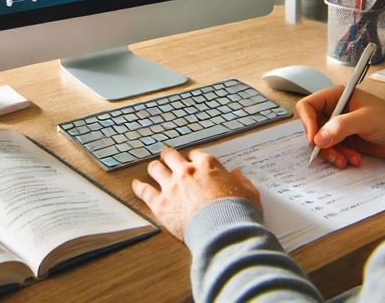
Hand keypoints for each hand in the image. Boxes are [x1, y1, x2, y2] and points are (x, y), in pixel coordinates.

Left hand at [132, 148, 261, 240]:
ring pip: (155, 168)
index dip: (191, 158)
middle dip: (169, 157)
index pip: (195, 154)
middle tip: (168, 160)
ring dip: (154, 168)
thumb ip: (241, 181)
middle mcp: (186, 171)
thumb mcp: (249, 192)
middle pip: (171, 156)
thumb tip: (237, 175)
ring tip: (153, 169)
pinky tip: (135, 185)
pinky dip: (138, 187)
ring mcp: (171, 185)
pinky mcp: (160, 203)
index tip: (191, 162)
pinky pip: (144, 191)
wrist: (223, 230)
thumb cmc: (237, 212)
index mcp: (207, 165)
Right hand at [296, 86, 384, 168]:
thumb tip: (319, 138)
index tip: (314, 139)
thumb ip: (342, 126)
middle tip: (333, 154)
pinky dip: (339, 157)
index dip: (307, 122)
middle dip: (321, 143)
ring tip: (346, 160)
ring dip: (332, 153)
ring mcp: (337, 127)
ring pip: (320, 142)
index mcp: (336, 97)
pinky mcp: (342, 140)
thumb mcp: (366, 120)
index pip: (309, 105)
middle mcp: (333, 110)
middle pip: (312, 127)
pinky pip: (331, 150)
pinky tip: (352, 160)